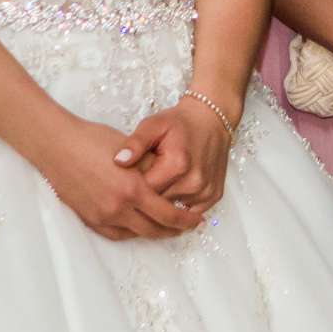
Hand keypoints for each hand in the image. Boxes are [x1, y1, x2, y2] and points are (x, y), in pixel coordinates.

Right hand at [34, 113, 201, 241]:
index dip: (185, 219)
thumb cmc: (94, 140)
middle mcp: (118, 207)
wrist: (57, 145)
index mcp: (133, 189)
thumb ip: (152, 170)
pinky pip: (114, 234)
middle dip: (174, 230)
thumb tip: (171, 184)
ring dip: (152, 232)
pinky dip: (130, 233)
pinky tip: (138, 227)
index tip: (197, 219)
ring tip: (165, 228)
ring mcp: (101, 215)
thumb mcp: (132, 151)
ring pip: (134, 234)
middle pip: (153, 229)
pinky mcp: (88, 218)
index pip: (167, 213)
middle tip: (187, 227)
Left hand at [118, 96, 234, 214]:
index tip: (126, 181)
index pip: (143, 193)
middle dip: (145, 198)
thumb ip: (135, 143)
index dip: (131, 188)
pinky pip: (188, 212)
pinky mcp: (213, 196)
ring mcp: (205, 191)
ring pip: (172, 210)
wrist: (211, 119)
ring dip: (162, 203)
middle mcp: (194, 182)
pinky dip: (178, 204)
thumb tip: (118, 161)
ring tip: (156, 184)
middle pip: (157, 205)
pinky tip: (172, 190)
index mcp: (177, 165)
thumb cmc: (180, 123)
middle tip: (139, 182)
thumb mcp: (153, 125)